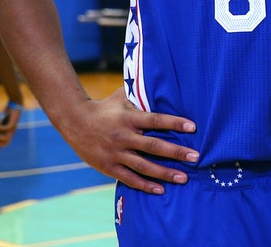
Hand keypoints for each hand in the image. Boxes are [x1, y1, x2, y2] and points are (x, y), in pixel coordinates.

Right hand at [0, 102, 21, 149]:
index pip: (4, 144)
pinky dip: (0, 127)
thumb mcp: (1, 124)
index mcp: (8, 134)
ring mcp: (13, 128)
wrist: (15, 106)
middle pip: (6, 143)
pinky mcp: (13, 122)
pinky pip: (7, 128)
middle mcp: (11, 132)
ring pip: (7, 138)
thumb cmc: (7, 115)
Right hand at [58, 89, 198, 193]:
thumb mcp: (122, 97)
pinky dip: (145, 185)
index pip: (155, 120)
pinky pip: (129, 178)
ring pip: (143, 166)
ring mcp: (116, 153)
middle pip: (153, 146)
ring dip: (164, 173)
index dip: (174, 123)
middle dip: (175, 152)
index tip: (192, 127)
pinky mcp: (109, 167)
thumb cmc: (105, 107)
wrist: (74, 121)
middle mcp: (123, 136)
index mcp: (129, 118)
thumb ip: (141, 94)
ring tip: (184, 178)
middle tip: (195, 157)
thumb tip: (161, 81)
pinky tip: (160, 190)